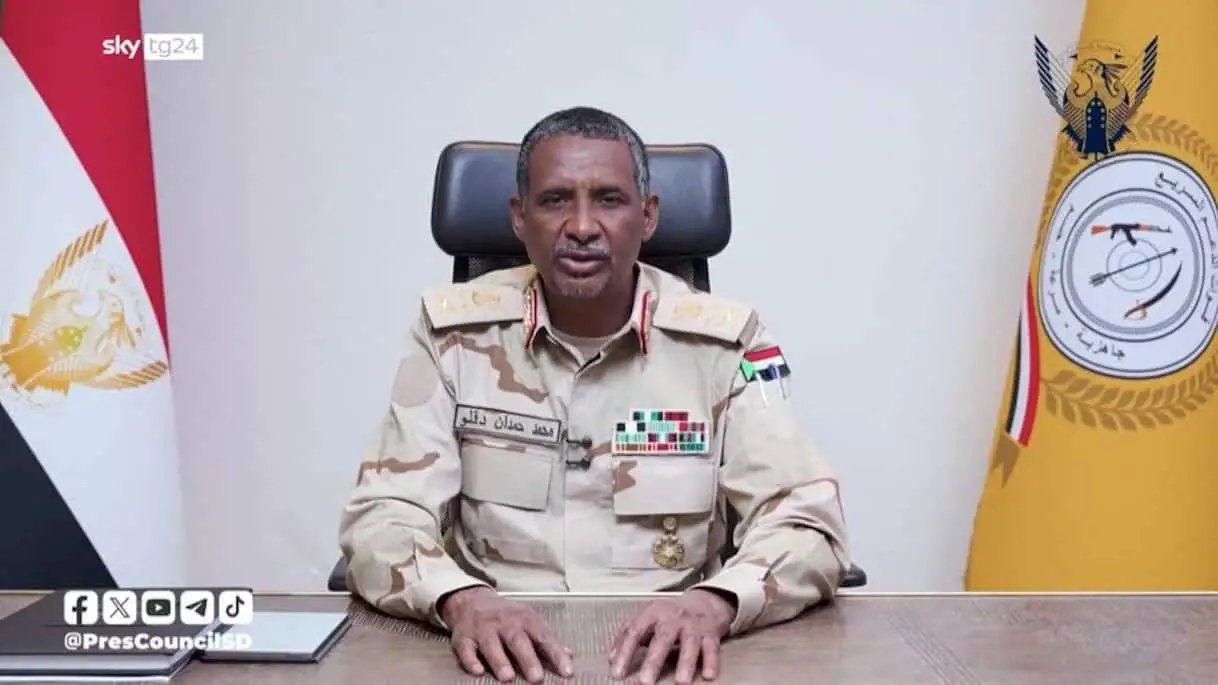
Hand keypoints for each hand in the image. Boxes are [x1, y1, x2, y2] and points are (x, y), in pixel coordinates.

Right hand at [440, 586, 573, 681]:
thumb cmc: (504, 615)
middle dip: (527, 659)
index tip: (566, 670)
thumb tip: (568, 655)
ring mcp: (483, 629)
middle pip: (517, 640)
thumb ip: (546, 639)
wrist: (472, 600)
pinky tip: (477, 670)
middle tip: (537, 678)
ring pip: (491, 644)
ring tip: (508, 677)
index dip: (556, 654)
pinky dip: (470, 660)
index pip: (543, 637)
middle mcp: (504, 623)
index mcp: (525, 619)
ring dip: (500, 661)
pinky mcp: (464, 637)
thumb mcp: (528, 621)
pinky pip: (466, 649)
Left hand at [609, 589, 735, 684]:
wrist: (705, 601)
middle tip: (645, 682)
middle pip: (662, 639)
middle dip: (654, 661)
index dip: (624, 653)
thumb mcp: (647, 617)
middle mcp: (673, 618)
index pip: (635, 632)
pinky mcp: (711, 634)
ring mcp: (693, 626)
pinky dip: (711, 662)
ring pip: (689, 644)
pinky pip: (711, 649)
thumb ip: (628, 634)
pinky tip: (708, 676)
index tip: (617, 672)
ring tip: (680, 682)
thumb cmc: (671, 613)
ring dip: (685, 663)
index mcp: (653, 613)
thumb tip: (612, 658)